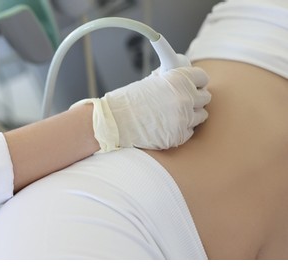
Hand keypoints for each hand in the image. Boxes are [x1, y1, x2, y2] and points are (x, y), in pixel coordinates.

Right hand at [72, 64, 210, 150]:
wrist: (113, 122)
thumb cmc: (126, 102)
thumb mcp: (150, 82)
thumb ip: (170, 81)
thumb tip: (184, 80)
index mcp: (178, 79)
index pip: (202, 78)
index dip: (197, 82)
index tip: (194, 85)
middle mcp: (184, 98)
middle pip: (205, 97)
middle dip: (195, 99)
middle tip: (181, 101)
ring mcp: (183, 118)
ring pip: (201, 116)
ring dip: (189, 116)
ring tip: (171, 115)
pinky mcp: (179, 136)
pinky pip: (189, 131)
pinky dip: (180, 130)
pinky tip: (165, 126)